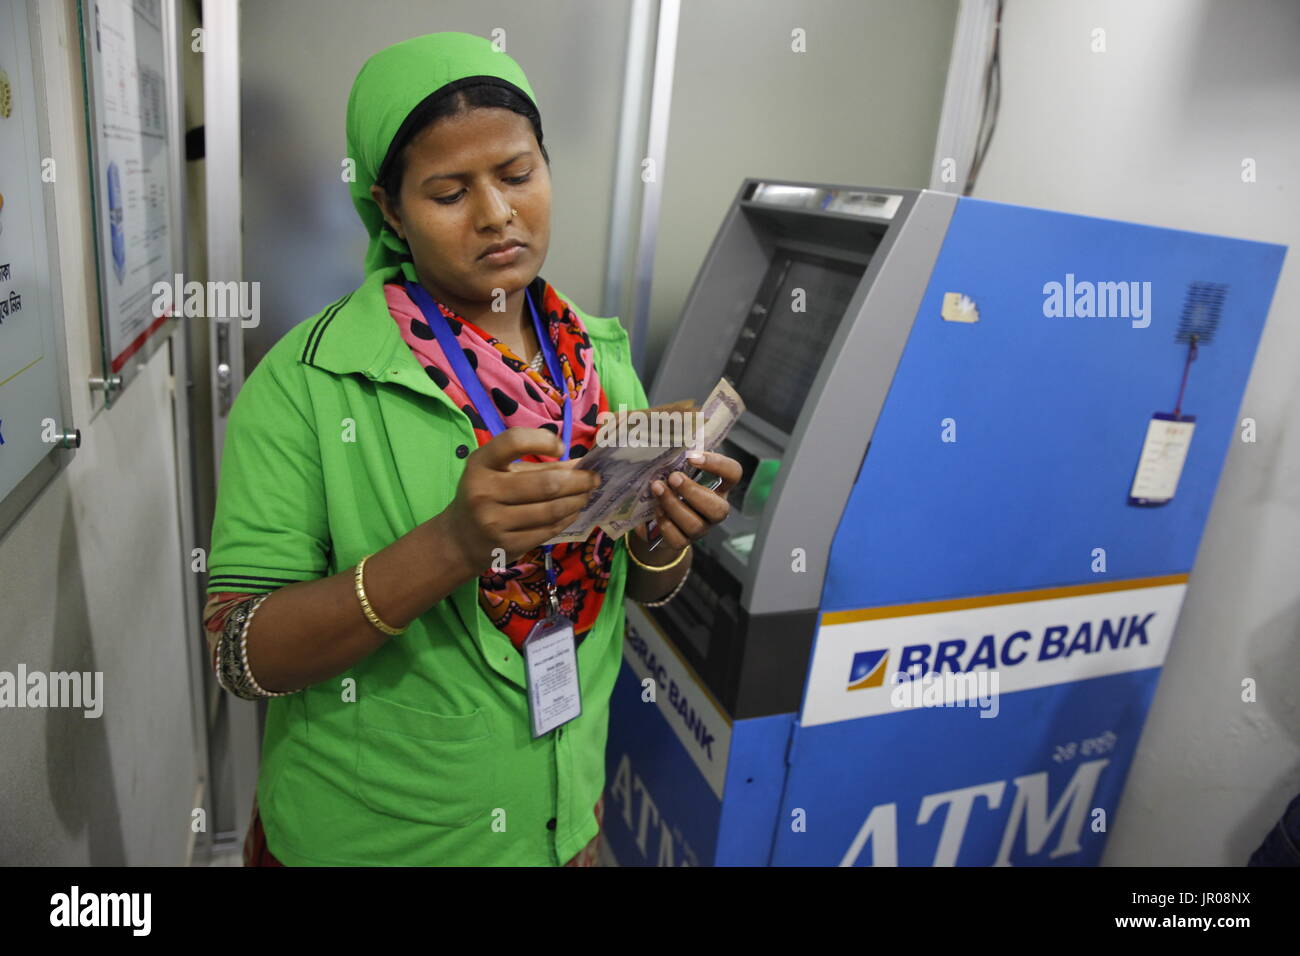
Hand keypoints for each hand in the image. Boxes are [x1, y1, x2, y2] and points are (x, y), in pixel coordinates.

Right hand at [440, 428, 600, 570]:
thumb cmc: (486, 495)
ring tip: (587, 494)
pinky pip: (549, 529)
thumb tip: (583, 463)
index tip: (561, 448)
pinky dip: (568, 518)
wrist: (460, 539)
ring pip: (552, 509)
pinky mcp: (508, 545)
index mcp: (481, 463)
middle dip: (578, 480)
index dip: (543, 441)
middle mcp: (484, 492)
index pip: (514, 441)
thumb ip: (538, 465)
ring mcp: (495, 522)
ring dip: (577, 500)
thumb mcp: (500, 473)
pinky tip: (574, 511)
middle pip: (546, 483)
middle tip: (594, 478)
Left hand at [636, 450, 741, 552]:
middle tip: (673, 477)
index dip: (717, 464)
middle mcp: (714, 508)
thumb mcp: (676, 467)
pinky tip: (656, 510)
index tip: (692, 456)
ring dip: (674, 505)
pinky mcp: (684, 541)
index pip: (733, 473)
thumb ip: (678, 456)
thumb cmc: (670, 485)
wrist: (653, 517)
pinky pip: (678, 539)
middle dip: (693, 492)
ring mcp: (701, 527)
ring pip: (695, 524)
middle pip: (718, 508)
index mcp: (719, 485)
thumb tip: (667, 437)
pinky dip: (665, 524)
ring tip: (657, 488)